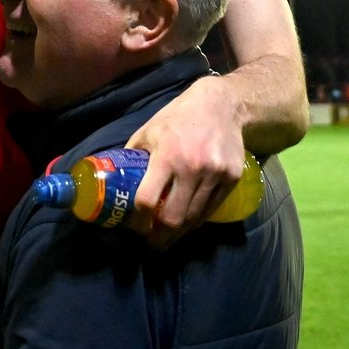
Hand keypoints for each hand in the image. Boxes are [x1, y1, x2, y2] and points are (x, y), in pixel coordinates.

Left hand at [124, 74, 244, 249]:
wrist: (221, 105)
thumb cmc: (178, 117)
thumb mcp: (148, 130)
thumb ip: (134, 156)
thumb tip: (116, 180)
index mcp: (166, 156)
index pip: (148, 199)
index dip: (139, 220)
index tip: (135, 227)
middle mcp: (192, 168)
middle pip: (173, 217)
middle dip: (159, 237)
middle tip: (152, 243)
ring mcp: (215, 174)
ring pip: (194, 218)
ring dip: (179, 233)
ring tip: (168, 239)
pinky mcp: (231, 178)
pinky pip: (211, 209)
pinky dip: (198, 220)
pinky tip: (188, 224)